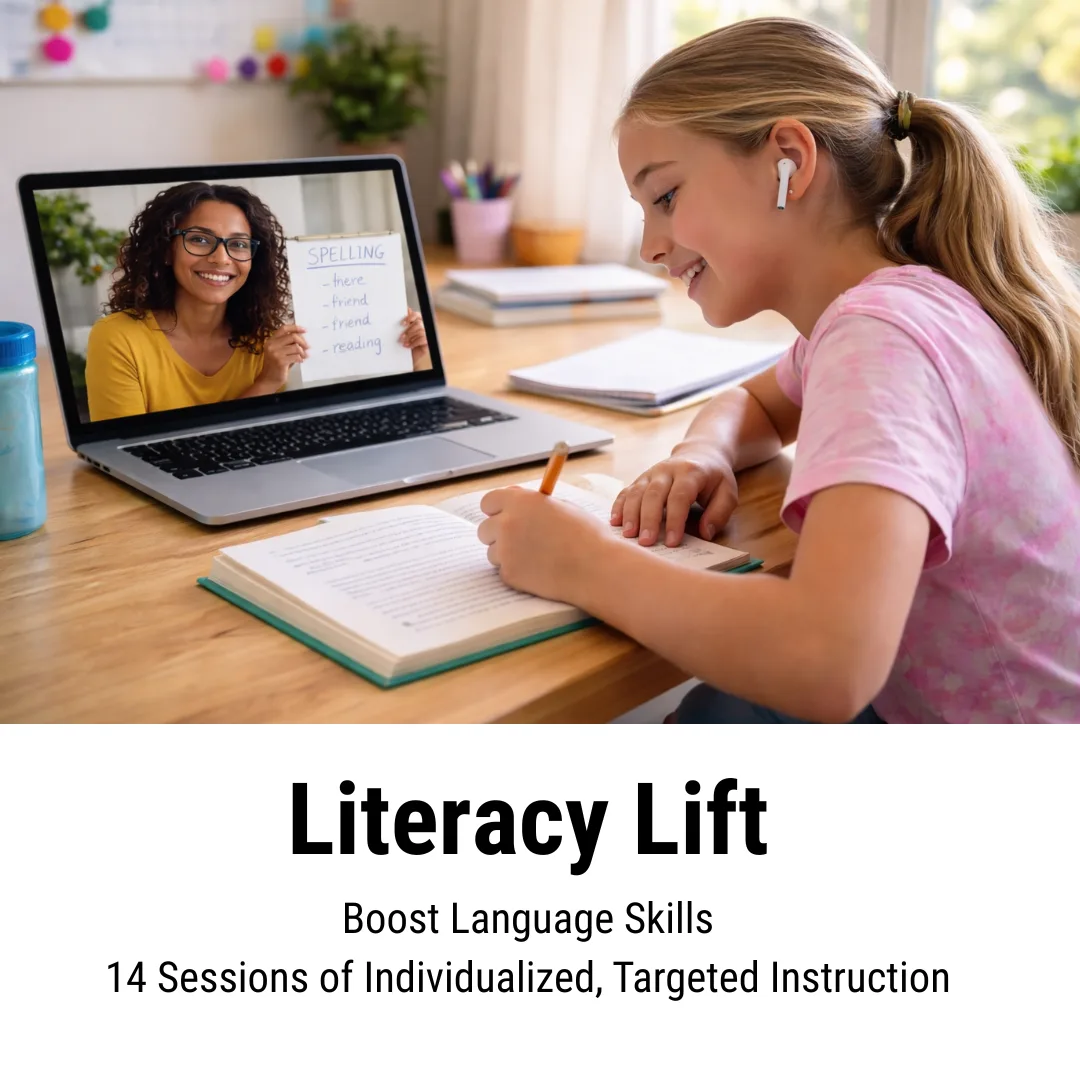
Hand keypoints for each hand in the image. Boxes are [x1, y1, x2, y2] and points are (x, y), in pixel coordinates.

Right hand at [255, 323, 307, 390]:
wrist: (269, 379)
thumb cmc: (276, 366)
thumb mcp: (280, 352)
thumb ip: (288, 344)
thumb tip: (303, 339)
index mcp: (271, 340)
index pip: (284, 328)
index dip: (295, 328)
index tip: (305, 330)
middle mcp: (272, 345)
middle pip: (292, 336)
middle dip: (303, 342)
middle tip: (308, 347)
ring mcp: (275, 353)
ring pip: (296, 347)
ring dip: (303, 352)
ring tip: (304, 356)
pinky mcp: (281, 361)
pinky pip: (296, 356)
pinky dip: (301, 358)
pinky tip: (300, 361)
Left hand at [400, 309, 429, 370]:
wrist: (406, 358)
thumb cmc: (405, 343)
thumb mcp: (403, 332)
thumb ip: (406, 321)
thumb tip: (407, 309)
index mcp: (418, 321)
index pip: (417, 315)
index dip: (410, 317)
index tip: (402, 323)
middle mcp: (424, 327)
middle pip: (418, 324)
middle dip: (408, 330)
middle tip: (401, 336)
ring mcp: (427, 334)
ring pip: (420, 331)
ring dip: (410, 337)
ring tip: (403, 342)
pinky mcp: (429, 342)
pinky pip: (422, 339)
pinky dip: (414, 343)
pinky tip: (408, 346)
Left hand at [478, 486, 613, 601]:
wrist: (596, 567)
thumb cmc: (586, 535)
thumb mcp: (560, 507)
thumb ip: (532, 504)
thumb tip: (514, 501)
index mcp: (520, 502)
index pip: (488, 501)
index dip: (497, 509)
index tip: (505, 516)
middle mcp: (507, 524)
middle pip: (484, 529)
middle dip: (498, 534)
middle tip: (519, 540)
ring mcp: (505, 551)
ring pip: (493, 552)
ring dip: (507, 555)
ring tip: (536, 557)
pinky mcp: (509, 574)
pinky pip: (504, 571)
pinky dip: (517, 572)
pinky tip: (539, 571)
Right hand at [611, 440, 737, 545]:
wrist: (700, 453)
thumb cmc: (714, 478)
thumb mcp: (727, 493)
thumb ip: (719, 513)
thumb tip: (705, 533)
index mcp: (691, 472)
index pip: (680, 496)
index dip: (675, 519)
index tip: (672, 542)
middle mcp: (668, 470)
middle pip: (654, 494)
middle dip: (649, 519)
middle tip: (646, 543)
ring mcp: (651, 473)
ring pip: (637, 492)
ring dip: (631, 514)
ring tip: (628, 535)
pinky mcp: (641, 479)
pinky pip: (627, 491)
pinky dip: (619, 506)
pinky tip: (615, 522)